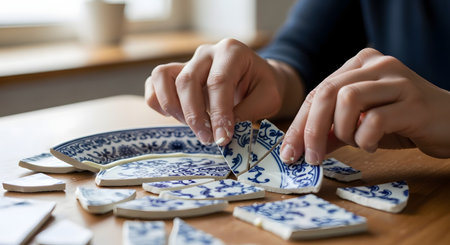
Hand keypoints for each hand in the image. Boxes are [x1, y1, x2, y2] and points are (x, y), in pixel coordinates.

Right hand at [145, 38, 302, 145]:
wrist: (255, 77)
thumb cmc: (261, 87)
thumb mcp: (268, 98)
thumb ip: (248, 111)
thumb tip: (223, 130)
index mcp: (232, 51)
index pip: (219, 82)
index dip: (219, 113)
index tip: (222, 138)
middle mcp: (206, 52)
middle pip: (188, 81)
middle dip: (195, 116)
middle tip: (208, 139)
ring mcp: (187, 61)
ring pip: (163, 77)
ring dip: (173, 108)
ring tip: (192, 127)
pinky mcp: (174, 73)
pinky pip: (153, 83)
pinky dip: (158, 102)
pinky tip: (175, 117)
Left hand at [280, 48, 449, 163]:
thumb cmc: (401, 121)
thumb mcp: (359, 124)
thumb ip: (331, 131)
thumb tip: (299, 148)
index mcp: (359, 64)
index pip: (317, 92)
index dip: (299, 124)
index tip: (288, 152)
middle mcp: (376, 65)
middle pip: (326, 92)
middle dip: (310, 129)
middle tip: (309, 158)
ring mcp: (397, 80)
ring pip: (348, 100)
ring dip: (343, 131)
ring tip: (356, 143)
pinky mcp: (414, 102)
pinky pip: (375, 120)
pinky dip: (366, 139)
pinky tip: (373, 145)